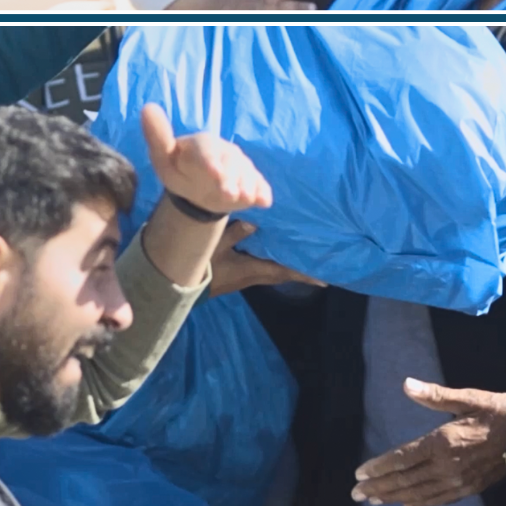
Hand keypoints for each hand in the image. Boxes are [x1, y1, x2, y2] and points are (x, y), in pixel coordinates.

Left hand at [141, 103, 271, 215]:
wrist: (200, 189)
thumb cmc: (181, 170)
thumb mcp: (163, 157)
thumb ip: (158, 136)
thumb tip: (147, 107)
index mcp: (203, 145)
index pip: (207, 151)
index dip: (211, 161)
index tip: (214, 174)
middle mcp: (226, 153)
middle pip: (232, 163)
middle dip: (231, 178)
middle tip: (229, 194)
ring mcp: (241, 167)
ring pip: (247, 174)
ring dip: (248, 185)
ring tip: (245, 197)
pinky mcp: (252, 182)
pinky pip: (260, 185)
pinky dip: (263, 192)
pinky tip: (264, 201)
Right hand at [209, 221, 326, 296]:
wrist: (181, 284)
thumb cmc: (202, 265)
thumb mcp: (217, 245)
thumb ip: (236, 232)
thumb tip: (257, 221)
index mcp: (254, 270)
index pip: (285, 272)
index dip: (304, 274)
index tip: (324, 277)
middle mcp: (255, 276)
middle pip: (284, 274)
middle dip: (302, 271)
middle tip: (321, 264)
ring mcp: (248, 277)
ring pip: (275, 272)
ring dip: (290, 267)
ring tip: (306, 258)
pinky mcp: (241, 275)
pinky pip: (265, 268)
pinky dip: (276, 262)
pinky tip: (278, 253)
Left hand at [351, 379, 505, 505]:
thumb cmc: (495, 411)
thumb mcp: (466, 398)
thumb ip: (434, 395)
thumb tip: (407, 384)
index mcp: (443, 442)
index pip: (403, 459)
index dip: (379, 467)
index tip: (359, 473)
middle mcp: (447, 467)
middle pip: (405, 481)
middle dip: (379, 488)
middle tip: (356, 494)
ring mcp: (458, 482)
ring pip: (419, 494)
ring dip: (393, 498)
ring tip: (374, 501)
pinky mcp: (468, 489)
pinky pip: (438, 500)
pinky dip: (420, 503)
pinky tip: (407, 504)